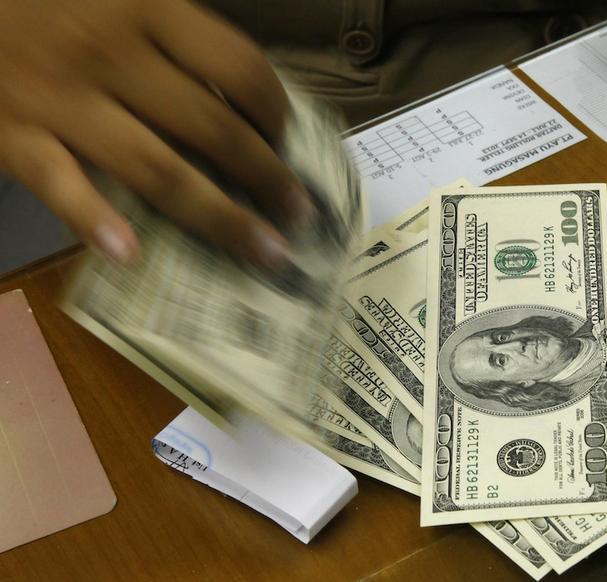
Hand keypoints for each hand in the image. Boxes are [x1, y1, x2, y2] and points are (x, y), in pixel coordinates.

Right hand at [0, 0, 309, 267]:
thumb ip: (173, 36)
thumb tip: (241, 100)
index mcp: (147, 9)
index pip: (241, 69)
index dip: (278, 116)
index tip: (290, 146)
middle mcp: (112, 54)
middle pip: (215, 129)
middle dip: (269, 180)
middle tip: (300, 216)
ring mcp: (62, 98)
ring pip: (160, 170)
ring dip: (221, 219)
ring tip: (264, 251)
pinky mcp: (14, 134)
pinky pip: (62, 185)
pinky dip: (95, 221)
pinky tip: (131, 253)